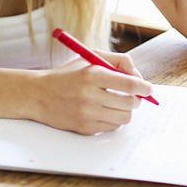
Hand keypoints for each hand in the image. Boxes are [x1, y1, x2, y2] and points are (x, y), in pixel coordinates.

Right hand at [33, 50, 152, 134]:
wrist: (38, 95)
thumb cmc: (68, 75)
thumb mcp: (91, 58)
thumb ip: (118, 61)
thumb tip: (139, 76)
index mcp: (93, 75)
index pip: (130, 85)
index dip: (144, 87)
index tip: (149, 89)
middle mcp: (90, 96)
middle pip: (130, 103)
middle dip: (137, 99)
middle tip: (134, 96)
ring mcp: (87, 114)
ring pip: (124, 117)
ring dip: (126, 110)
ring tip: (118, 103)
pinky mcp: (84, 128)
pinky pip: (112, 127)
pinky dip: (114, 119)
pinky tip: (104, 111)